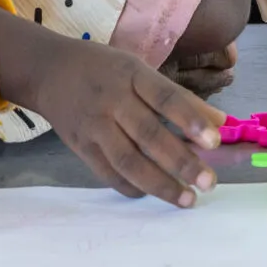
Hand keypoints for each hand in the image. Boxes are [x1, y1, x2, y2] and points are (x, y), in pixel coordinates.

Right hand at [27, 36, 225, 206]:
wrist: (47, 71)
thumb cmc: (103, 68)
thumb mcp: (137, 68)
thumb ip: (176, 96)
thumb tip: (219, 123)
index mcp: (130, 74)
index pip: (164, 97)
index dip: (190, 119)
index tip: (216, 141)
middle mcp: (112, 100)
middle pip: (149, 135)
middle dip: (182, 162)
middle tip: (209, 182)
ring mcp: (94, 126)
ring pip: (129, 161)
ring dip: (160, 184)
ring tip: (187, 198)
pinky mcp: (81, 147)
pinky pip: (109, 174)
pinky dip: (133, 187)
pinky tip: (153, 194)